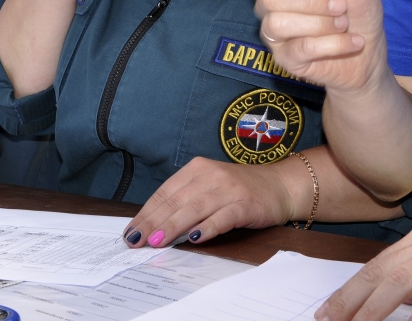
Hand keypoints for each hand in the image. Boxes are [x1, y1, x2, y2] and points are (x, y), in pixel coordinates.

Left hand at [121, 157, 296, 248]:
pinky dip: (208, 227)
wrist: (280, 185)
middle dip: (153, 222)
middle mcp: (210, 175)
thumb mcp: (209, 187)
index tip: (131, 231)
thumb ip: (185, 201)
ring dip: (173, 226)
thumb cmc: (239, 190)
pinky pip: (223, 217)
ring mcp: (228, 189)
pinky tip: (195, 238)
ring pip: (194, 208)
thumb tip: (154, 226)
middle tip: (136, 241)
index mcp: (196, 169)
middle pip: (175, 201)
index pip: (165, 192)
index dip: (146, 213)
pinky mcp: (245, 204)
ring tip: (156, 241)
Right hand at [250, 0, 387, 91]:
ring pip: (279, 24)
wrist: (370, 49)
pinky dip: (333, 44)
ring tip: (344, 23)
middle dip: (312, 0)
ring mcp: (275, 33)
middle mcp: (271, 3)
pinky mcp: (285, 59)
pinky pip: (299, 49)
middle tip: (342, 4)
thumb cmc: (356, 6)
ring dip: (321, 23)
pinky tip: (352, 41)